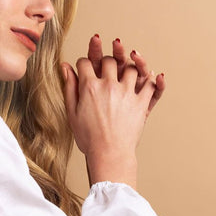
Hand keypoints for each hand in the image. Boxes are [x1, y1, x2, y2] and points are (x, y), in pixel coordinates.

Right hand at [61, 35, 164, 187]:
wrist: (109, 154)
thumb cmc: (89, 137)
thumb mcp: (72, 112)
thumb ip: (69, 86)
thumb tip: (65, 67)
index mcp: (89, 87)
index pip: (85, 62)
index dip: (83, 63)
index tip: (84, 68)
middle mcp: (108, 85)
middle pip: (108, 61)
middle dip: (105, 61)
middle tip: (105, 69)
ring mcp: (126, 92)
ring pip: (130, 68)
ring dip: (127, 69)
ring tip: (123, 75)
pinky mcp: (140, 102)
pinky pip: (149, 84)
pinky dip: (150, 79)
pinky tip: (145, 79)